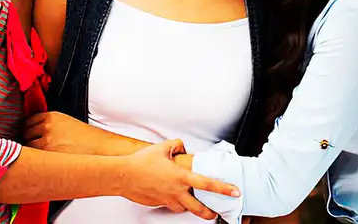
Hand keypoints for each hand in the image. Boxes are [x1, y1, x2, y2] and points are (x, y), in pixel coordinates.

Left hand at [24, 111, 120, 154]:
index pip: (28, 121)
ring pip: (28, 148)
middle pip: (25, 134)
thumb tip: (32, 133)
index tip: (30, 136)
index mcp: (52, 116)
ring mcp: (47, 141)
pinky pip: (34, 158)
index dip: (29, 130)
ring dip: (32, 153)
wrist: (101, 148)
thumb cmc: (87, 138)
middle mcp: (47, 127)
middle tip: (36, 148)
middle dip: (29, 141)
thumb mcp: (68, 123)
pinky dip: (36, 161)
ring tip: (41, 157)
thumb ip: (50, 125)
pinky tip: (44, 163)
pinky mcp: (49, 155)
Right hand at [119, 139, 239, 219]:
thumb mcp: (163, 147)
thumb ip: (177, 145)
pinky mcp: (158, 203)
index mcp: (181, 177)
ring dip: (190, 207)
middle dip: (210, 213)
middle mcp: (176, 191)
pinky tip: (174, 197)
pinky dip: (175, 203)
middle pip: (199, 208)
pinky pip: (170, 205)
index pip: (208, 184)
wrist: (123, 176)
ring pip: (184, 208)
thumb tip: (182, 148)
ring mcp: (167, 199)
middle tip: (216, 213)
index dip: (224, 188)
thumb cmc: (141, 162)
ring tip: (196, 205)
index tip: (235, 192)